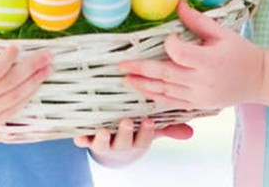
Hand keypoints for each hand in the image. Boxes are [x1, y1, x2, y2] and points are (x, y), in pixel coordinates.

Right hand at [0, 37, 51, 145]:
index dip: (8, 58)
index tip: (17, 46)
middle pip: (11, 83)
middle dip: (32, 67)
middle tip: (48, 55)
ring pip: (16, 97)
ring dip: (35, 82)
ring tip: (48, 68)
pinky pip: (13, 111)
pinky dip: (27, 99)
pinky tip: (36, 87)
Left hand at [73, 118, 193, 167]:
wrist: (112, 147)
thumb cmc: (135, 131)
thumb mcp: (151, 130)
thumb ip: (169, 128)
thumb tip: (191, 130)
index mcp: (137, 141)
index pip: (144, 139)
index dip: (146, 132)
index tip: (150, 121)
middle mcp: (120, 143)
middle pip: (124, 142)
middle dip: (125, 133)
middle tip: (126, 121)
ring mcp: (104, 143)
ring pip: (103, 144)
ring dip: (102, 139)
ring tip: (103, 131)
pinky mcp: (88, 140)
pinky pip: (83, 141)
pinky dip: (80, 139)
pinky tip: (77, 134)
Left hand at [119, 0, 264, 109]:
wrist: (259, 79)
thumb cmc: (240, 51)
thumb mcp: (221, 32)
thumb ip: (197, 20)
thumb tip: (178, 2)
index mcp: (210, 62)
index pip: (180, 54)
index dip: (170, 44)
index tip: (168, 36)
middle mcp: (203, 82)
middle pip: (167, 75)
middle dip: (142, 70)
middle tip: (121, 65)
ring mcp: (201, 97)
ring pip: (167, 92)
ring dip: (144, 86)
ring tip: (126, 80)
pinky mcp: (200, 105)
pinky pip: (174, 104)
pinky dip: (158, 98)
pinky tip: (144, 92)